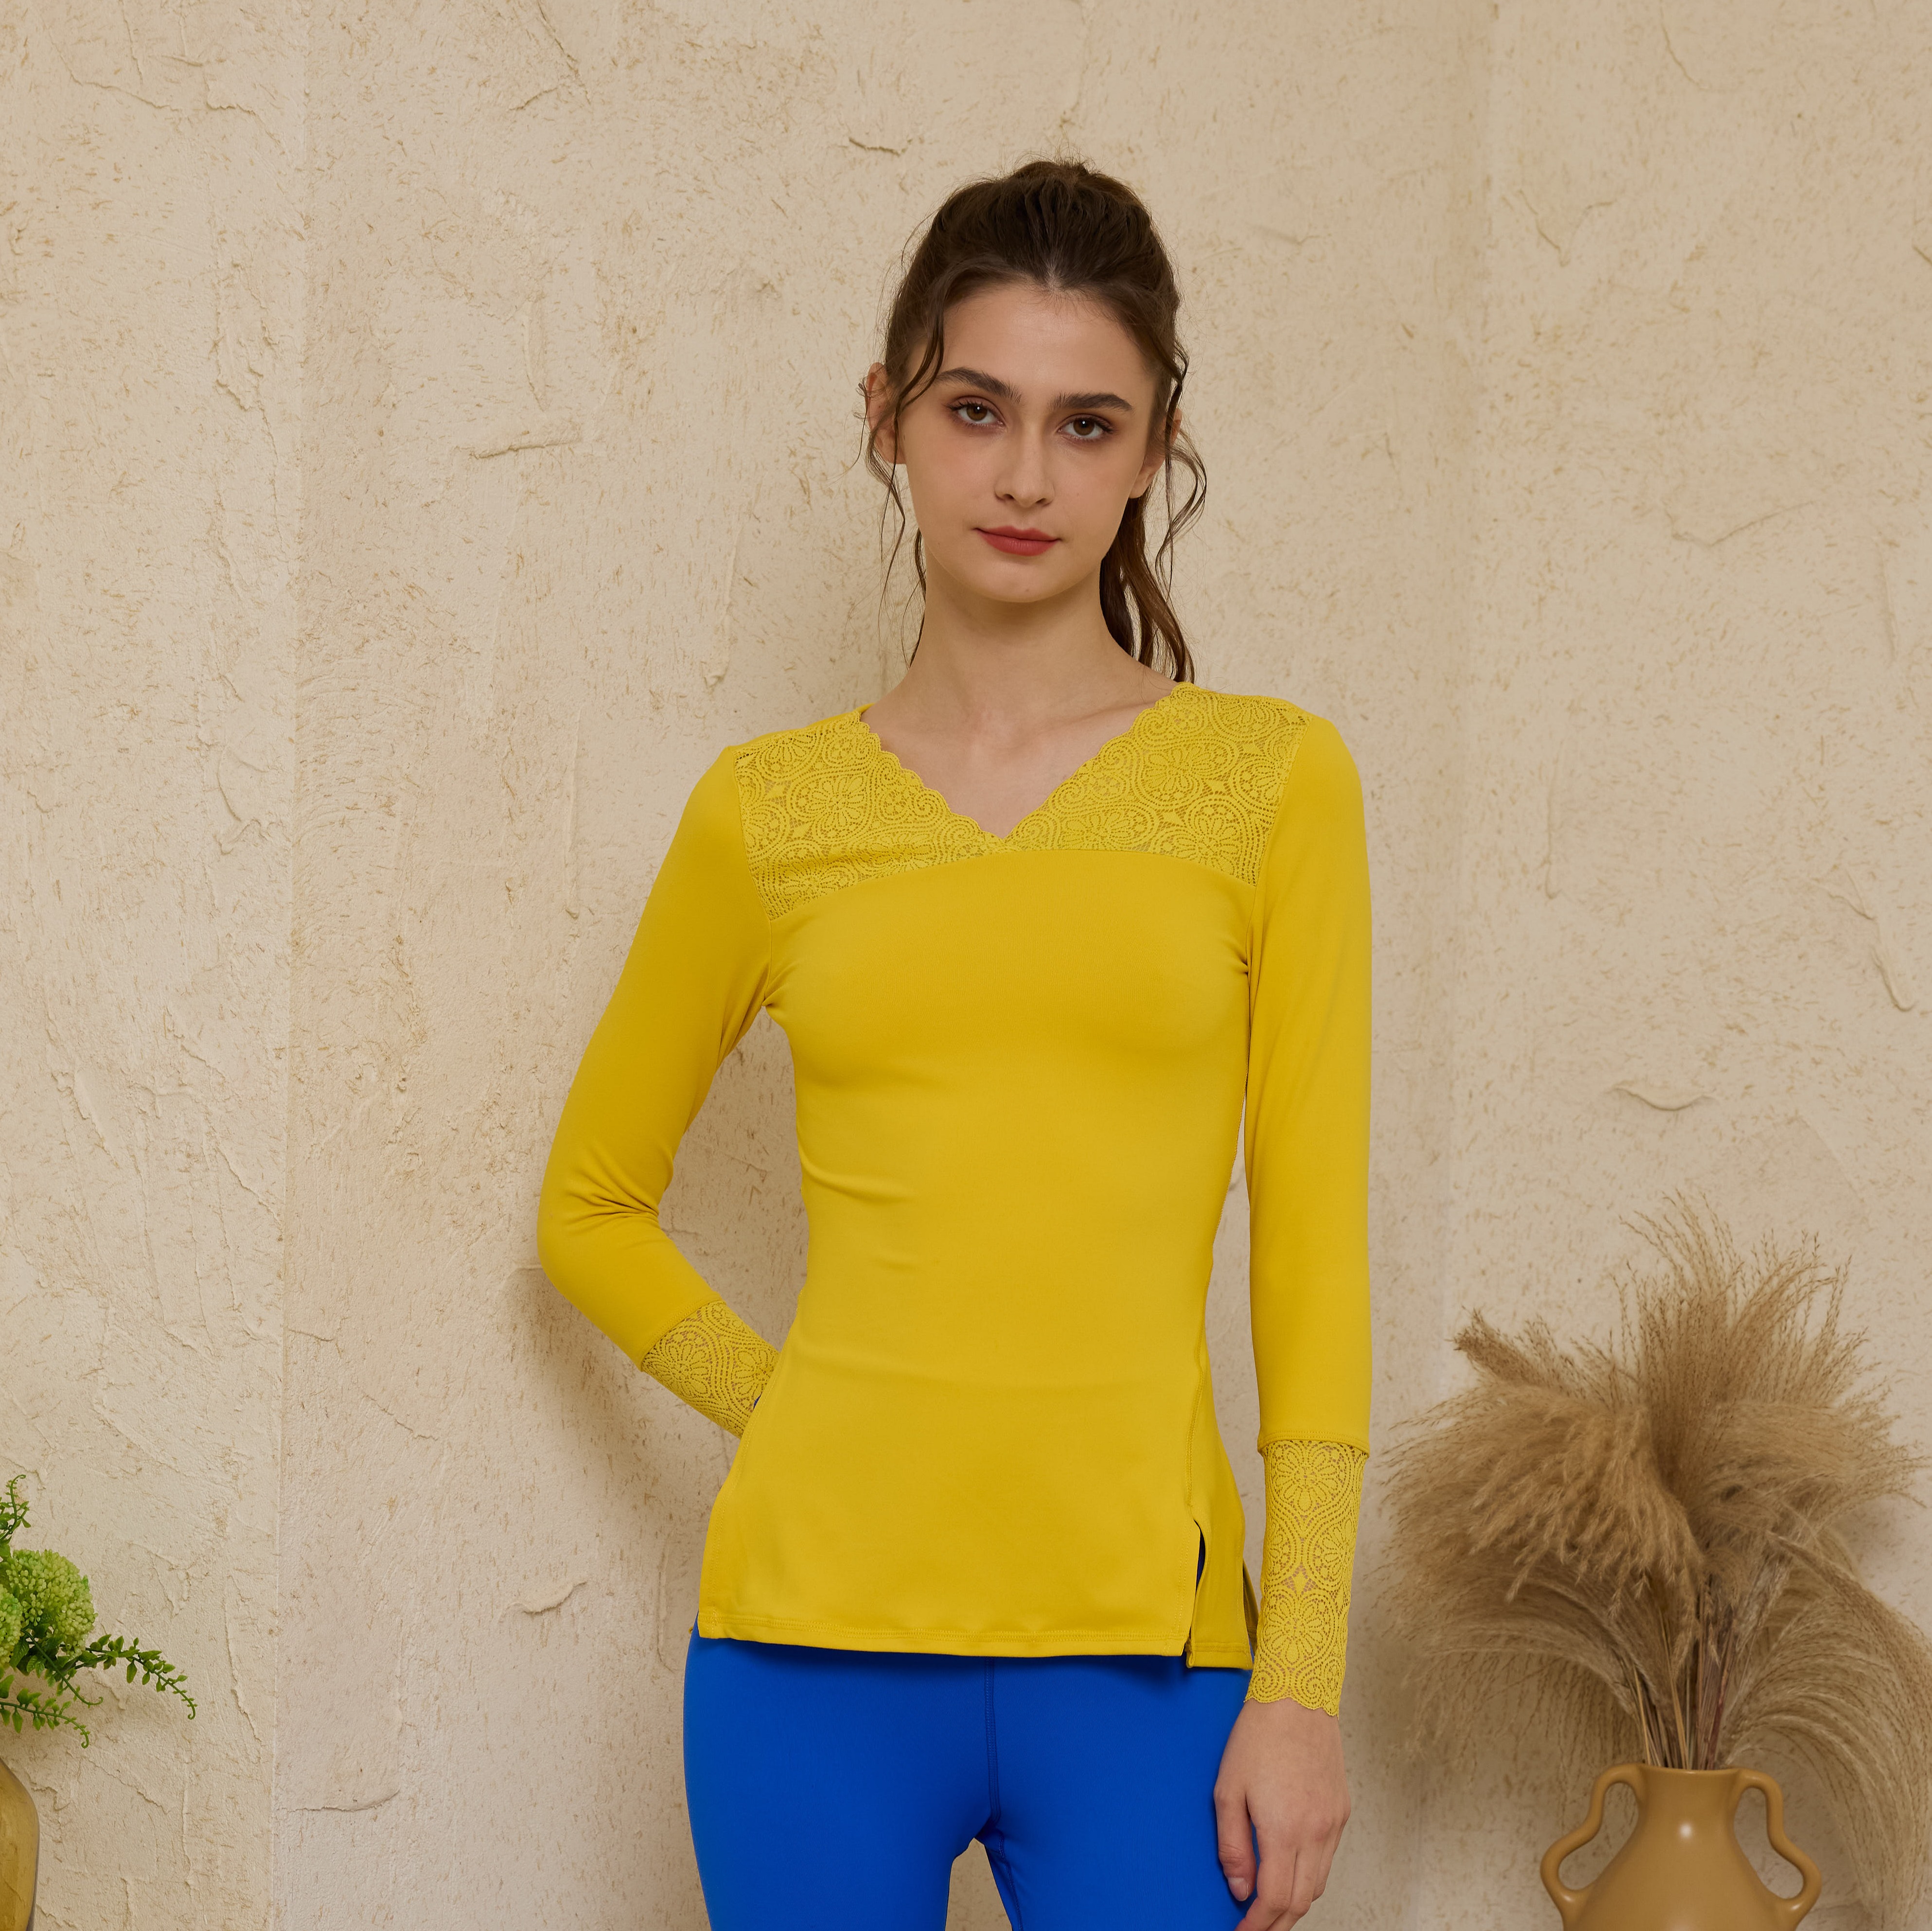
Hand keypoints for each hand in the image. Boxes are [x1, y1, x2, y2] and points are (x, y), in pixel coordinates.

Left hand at [1212, 1693, 1348, 1928]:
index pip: (1275, 1900)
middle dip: (1277, 1924)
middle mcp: (1316, 1832)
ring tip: (1270, 1905)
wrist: (1298, 1696)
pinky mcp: (1342, 1810)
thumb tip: (1239, 1889)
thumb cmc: (1259, 1735)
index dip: (1257, 1926)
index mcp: (1285, 1829)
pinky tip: (1292, 1869)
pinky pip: (1328, 1858)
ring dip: (1295, 1902)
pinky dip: (1310, 1875)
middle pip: (1301, 1902)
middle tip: (1255, 1928)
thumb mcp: (1227, 1788)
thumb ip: (1232, 1845)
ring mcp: (1333, 1823)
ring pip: (1318, 1884)